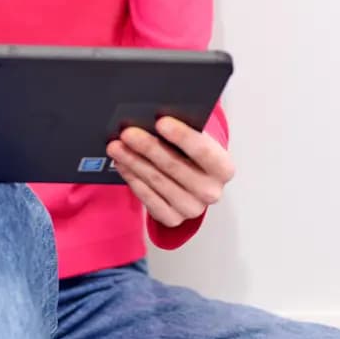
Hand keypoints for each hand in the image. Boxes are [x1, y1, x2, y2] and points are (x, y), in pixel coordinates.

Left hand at [106, 116, 234, 227]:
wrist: (193, 180)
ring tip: (117, 146)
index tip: (160, 121)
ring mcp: (192, 208)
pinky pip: (148, 198)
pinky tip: (122, 164)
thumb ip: (182, 131)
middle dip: (148, 147)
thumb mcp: (195, 139)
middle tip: (127, 133)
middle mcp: (211, 192)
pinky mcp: (173, 219)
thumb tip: (152, 119)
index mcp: (223, 168)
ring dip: (133, 162)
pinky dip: (132, 179)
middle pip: (175, 166)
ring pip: (157, 182)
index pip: (204, 151)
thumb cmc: (192, 154)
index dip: (182, 136)